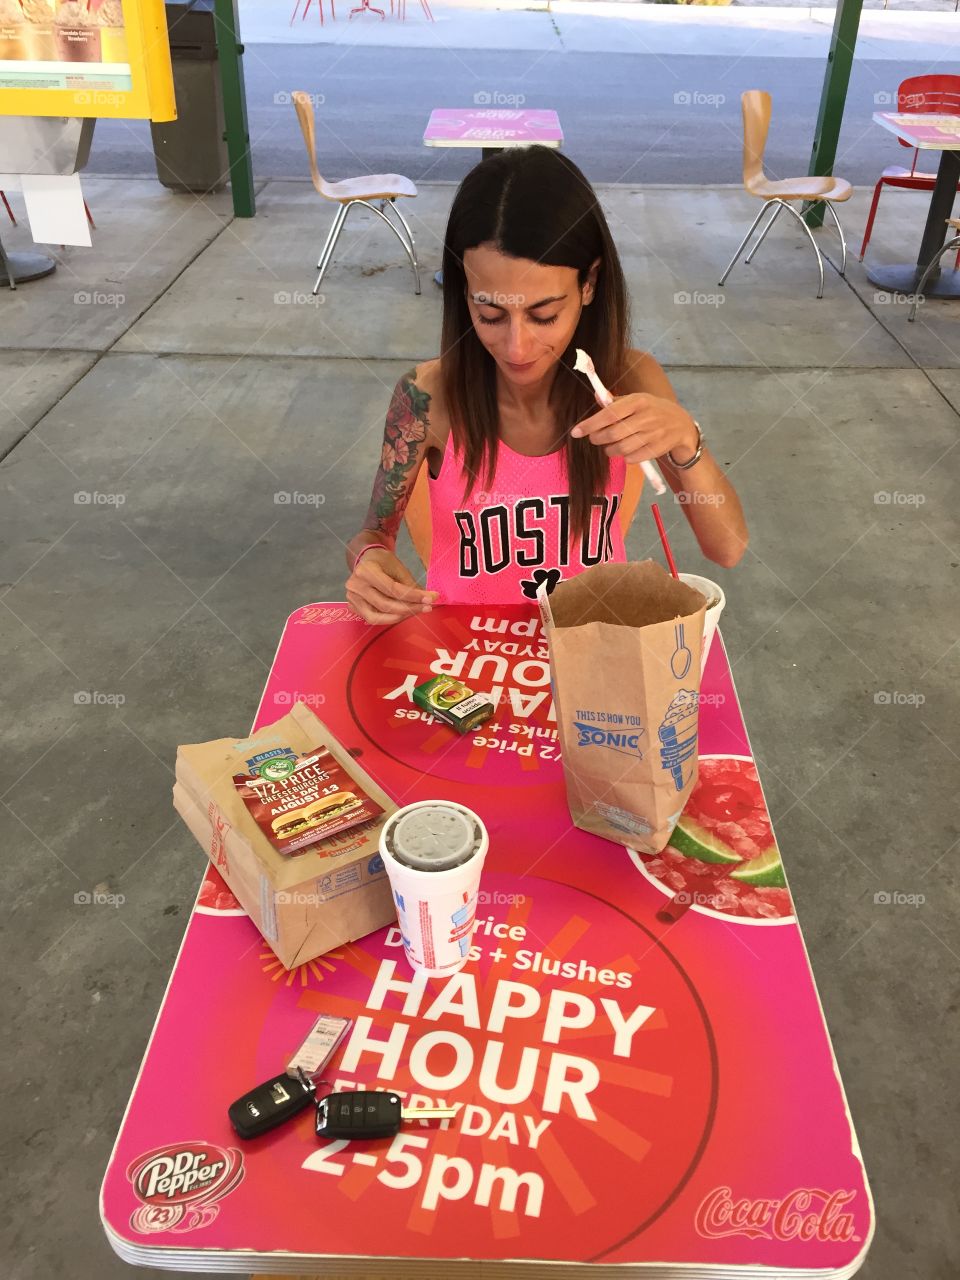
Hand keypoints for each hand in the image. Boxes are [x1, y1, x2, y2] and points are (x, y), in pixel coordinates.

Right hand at [346, 548, 437, 625]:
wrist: (367, 559)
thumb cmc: (383, 561)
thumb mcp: (398, 567)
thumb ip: (410, 584)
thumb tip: (429, 598)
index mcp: (366, 571)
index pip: (393, 589)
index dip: (412, 596)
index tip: (430, 598)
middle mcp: (355, 585)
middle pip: (385, 605)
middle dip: (409, 608)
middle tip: (427, 607)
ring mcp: (352, 597)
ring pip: (377, 616)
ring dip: (399, 616)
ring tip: (415, 611)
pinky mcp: (352, 606)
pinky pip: (372, 618)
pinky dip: (388, 618)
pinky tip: (402, 614)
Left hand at [571, 393, 698, 464]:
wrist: (681, 424)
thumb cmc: (652, 410)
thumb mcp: (637, 400)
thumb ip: (615, 401)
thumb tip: (596, 396)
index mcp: (638, 401)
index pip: (609, 414)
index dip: (590, 424)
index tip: (575, 432)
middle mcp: (646, 417)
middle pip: (613, 434)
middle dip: (598, 438)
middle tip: (594, 438)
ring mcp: (653, 434)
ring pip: (621, 449)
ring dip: (609, 450)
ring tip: (608, 446)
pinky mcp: (656, 449)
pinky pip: (632, 458)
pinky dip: (624, 457)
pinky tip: (625, 451)